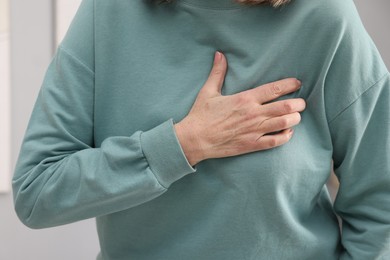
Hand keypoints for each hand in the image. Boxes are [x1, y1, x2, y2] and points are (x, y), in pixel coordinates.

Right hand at [175, 51, 305, 165]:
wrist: (195, 140)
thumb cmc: (201, 116)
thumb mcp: (209, 91)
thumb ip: (218, 73)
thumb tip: (220, 54)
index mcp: (245, 99)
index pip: (274, 89)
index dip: (290, 84)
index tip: (297, 83)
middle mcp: (253, 114)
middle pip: (286, 106)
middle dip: (298, 103)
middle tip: (300, 102)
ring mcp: (254, 130)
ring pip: (284, 123)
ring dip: (295, 119)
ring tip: (296, 116)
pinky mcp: (252, 144)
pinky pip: (276, 141)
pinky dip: (286, 136)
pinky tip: (287, 132)